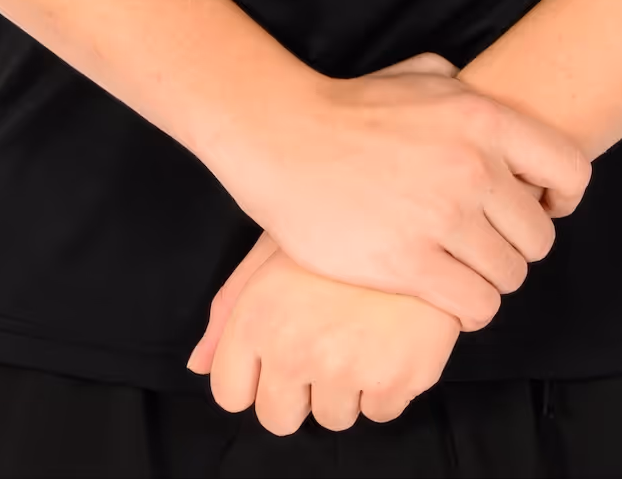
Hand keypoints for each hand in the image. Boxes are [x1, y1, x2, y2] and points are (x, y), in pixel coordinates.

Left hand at [188, 234, 459, 433]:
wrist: (424, 204)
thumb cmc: (342, 221)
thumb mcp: (275, 247)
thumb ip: (230, 307)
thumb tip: (197, 364)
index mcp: (259, 314)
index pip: (229, 392)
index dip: (254, 376)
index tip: (278, 353)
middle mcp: (296, 347)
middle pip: (278, 417)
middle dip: (298, 390)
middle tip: (326, 341)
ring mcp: (348, 366)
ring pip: (334, 417)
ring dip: (348, 385)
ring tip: (364, 327)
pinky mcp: (397, 377)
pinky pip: (381, 412)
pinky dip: (390, 383)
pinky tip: (394, 333)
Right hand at [222, 52, 589, 329]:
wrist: (286, 139)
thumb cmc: (352, 108)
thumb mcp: (419, 75)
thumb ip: (465, 87)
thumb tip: (492, 101)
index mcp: (482, 118)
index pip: (570, 170)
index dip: (563, 198)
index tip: (542, 207)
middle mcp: (472, 167)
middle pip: (539, 237)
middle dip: (519, 245)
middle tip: (488, 243)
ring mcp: (442, 217)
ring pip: (510, 276)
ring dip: (492, 278)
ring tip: (465, 269)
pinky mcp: (410, 263)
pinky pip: (475, 305)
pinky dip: (470, 309)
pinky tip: (450, 296)